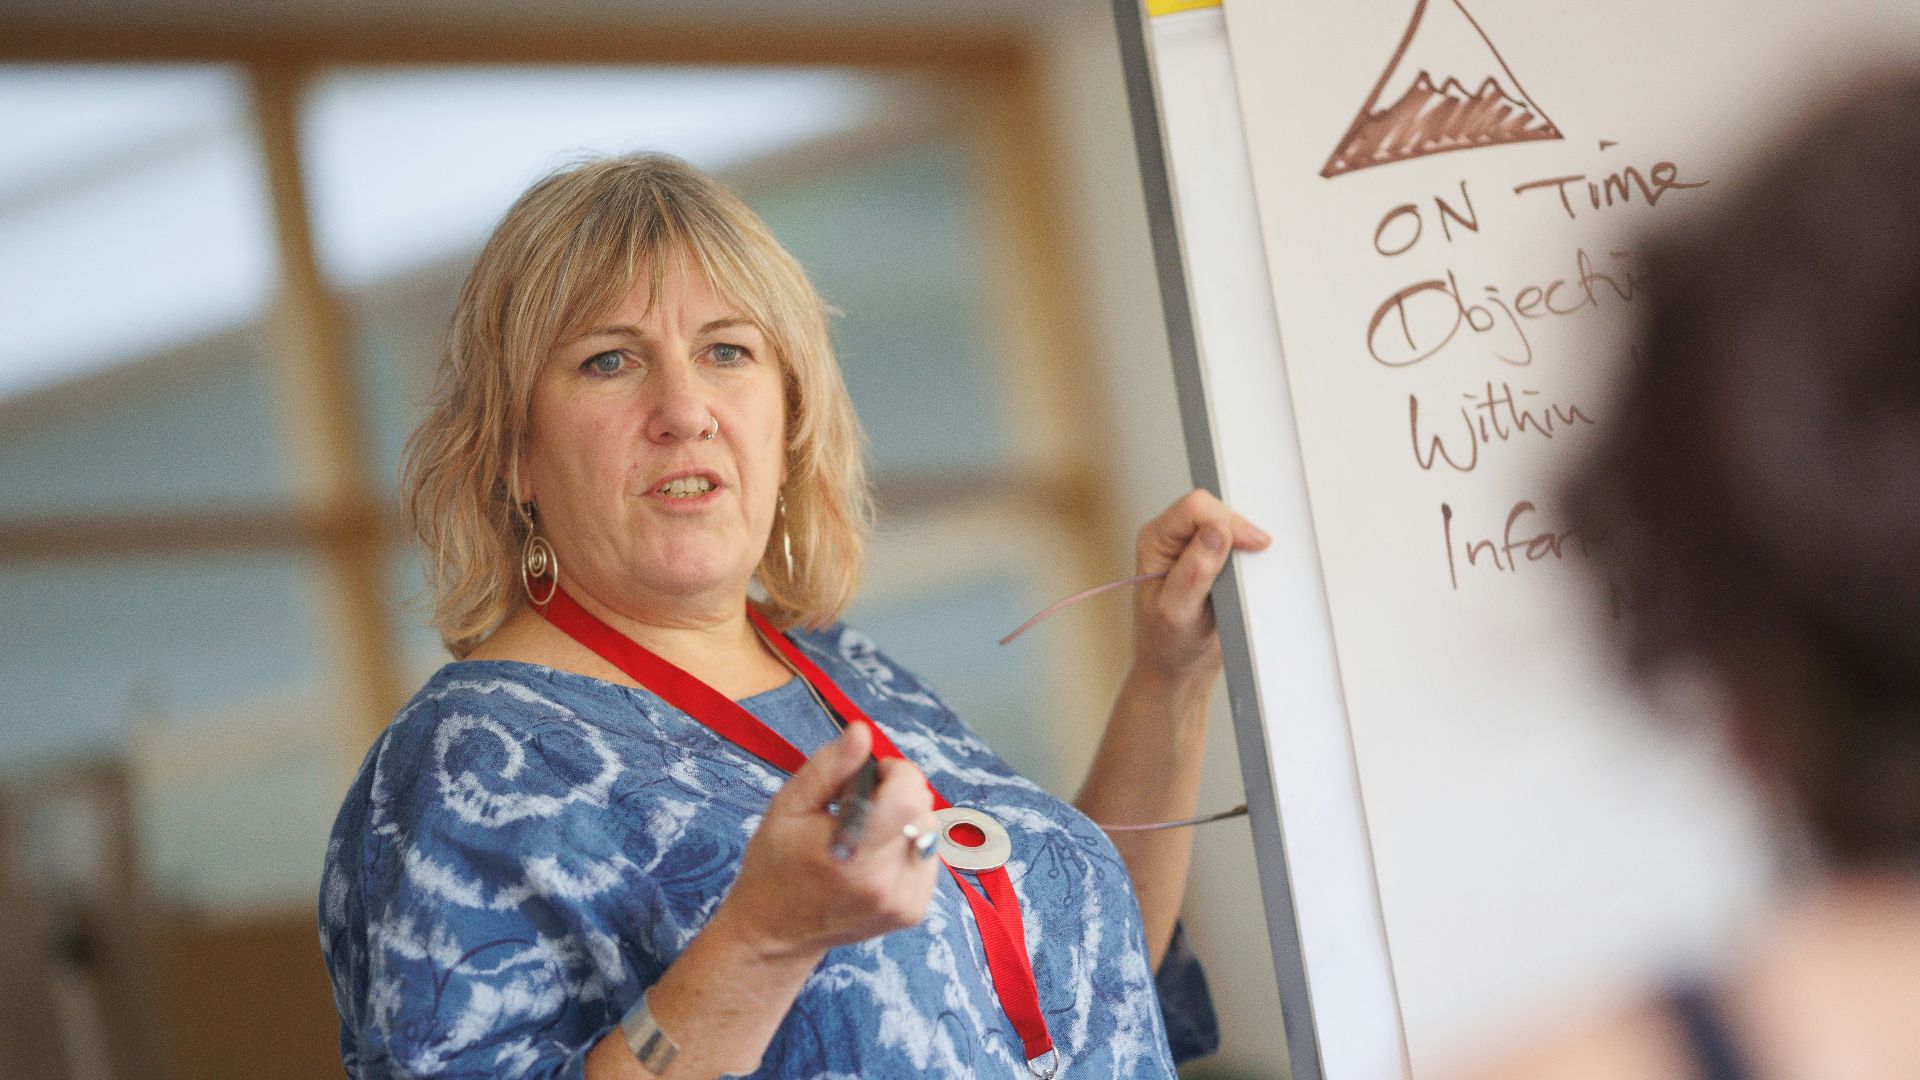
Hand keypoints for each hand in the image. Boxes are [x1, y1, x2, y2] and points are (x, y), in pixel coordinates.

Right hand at [713, 723, 940, 962]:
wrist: (776, 934)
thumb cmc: (776, 865)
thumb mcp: (788, 806)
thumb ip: (829, 767)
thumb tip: (862, 732)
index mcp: (851, 852)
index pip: (909, 795)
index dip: (895, 773)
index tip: (870, 775)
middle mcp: (884, 881)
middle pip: (924, 810)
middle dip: (899, 794)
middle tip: (859, 806)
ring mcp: (903, 901)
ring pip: (931, 832)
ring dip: (905, 821)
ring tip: (865, 835)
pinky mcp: (912, 911)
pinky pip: (928, 858)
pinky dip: (909, 847)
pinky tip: (875, 856)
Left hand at [1131, 489, 1270, 685]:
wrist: (1177, 667)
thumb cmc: (1167, 644)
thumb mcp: (1178, 612)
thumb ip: (1194, 572)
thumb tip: (1215, 533)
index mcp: (1155, 541)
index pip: (1194, 508)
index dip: (1225, 521)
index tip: (1249, 545)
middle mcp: (1172, 538)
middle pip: (1215, 509)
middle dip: (1237, 532)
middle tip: (1250, 563)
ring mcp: (1192, 547)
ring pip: (1229, 523)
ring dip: (1243, 545)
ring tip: (1243, 576)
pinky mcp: (1211, 559)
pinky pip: (1236, 542)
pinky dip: (1247, 556)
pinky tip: (1246, 576)